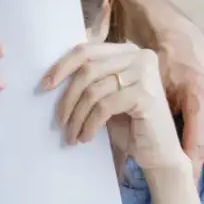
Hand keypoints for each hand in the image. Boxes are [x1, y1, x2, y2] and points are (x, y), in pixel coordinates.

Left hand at [45, 42, 185, 172]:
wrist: (159, 153)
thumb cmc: (129, 125)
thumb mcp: (106, 97)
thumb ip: (89, 81)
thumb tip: (51, 78)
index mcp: (127, 51)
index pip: (86, 50)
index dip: (61, 67)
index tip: (44, 86)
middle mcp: (139, 56)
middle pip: (87, 69)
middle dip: (67, 98)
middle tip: (58, 121)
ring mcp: (145, 74)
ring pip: (93, 90)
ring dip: (76, 117)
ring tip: (71, 135)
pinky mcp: (146, 95)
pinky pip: (104, 107)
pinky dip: (89, 124)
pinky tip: (85, 138)